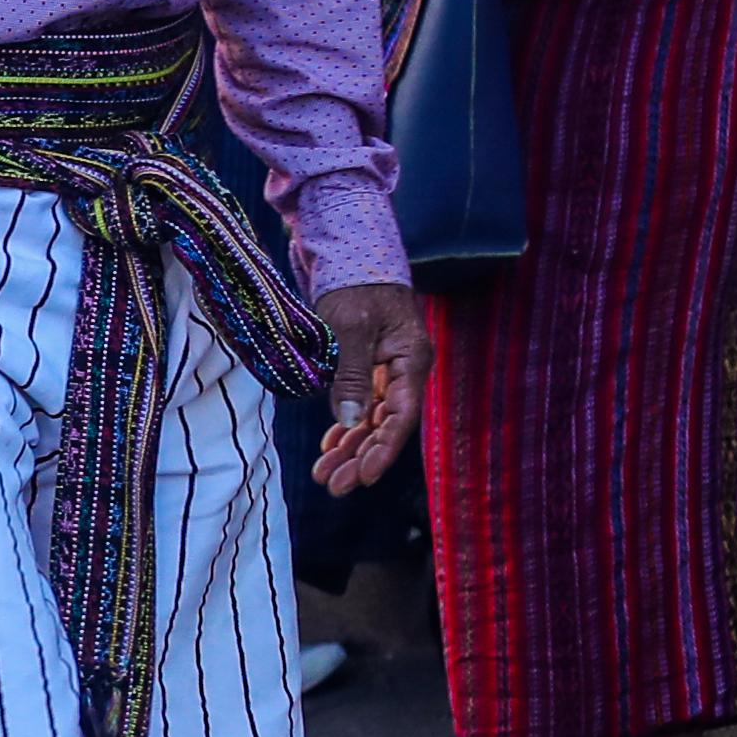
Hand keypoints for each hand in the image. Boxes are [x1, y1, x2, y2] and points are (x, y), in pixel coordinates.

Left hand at [310, 279, 427, 493]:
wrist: (347, 250)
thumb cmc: (354, 283)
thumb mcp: (351, 326)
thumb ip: (352, 372)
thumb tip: (351, 419)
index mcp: (411, 360)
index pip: (401, 417)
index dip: (383, 450)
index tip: (364, 478)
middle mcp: (402, 370)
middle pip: (386, 425)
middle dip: (361, 458)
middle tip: (335, 486)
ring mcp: (384, 369)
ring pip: (370, 419)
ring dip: (350, 448)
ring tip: (325, 475)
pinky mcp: (364, 365)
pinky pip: (359, 404)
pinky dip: (344, 427)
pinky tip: (331, 447)